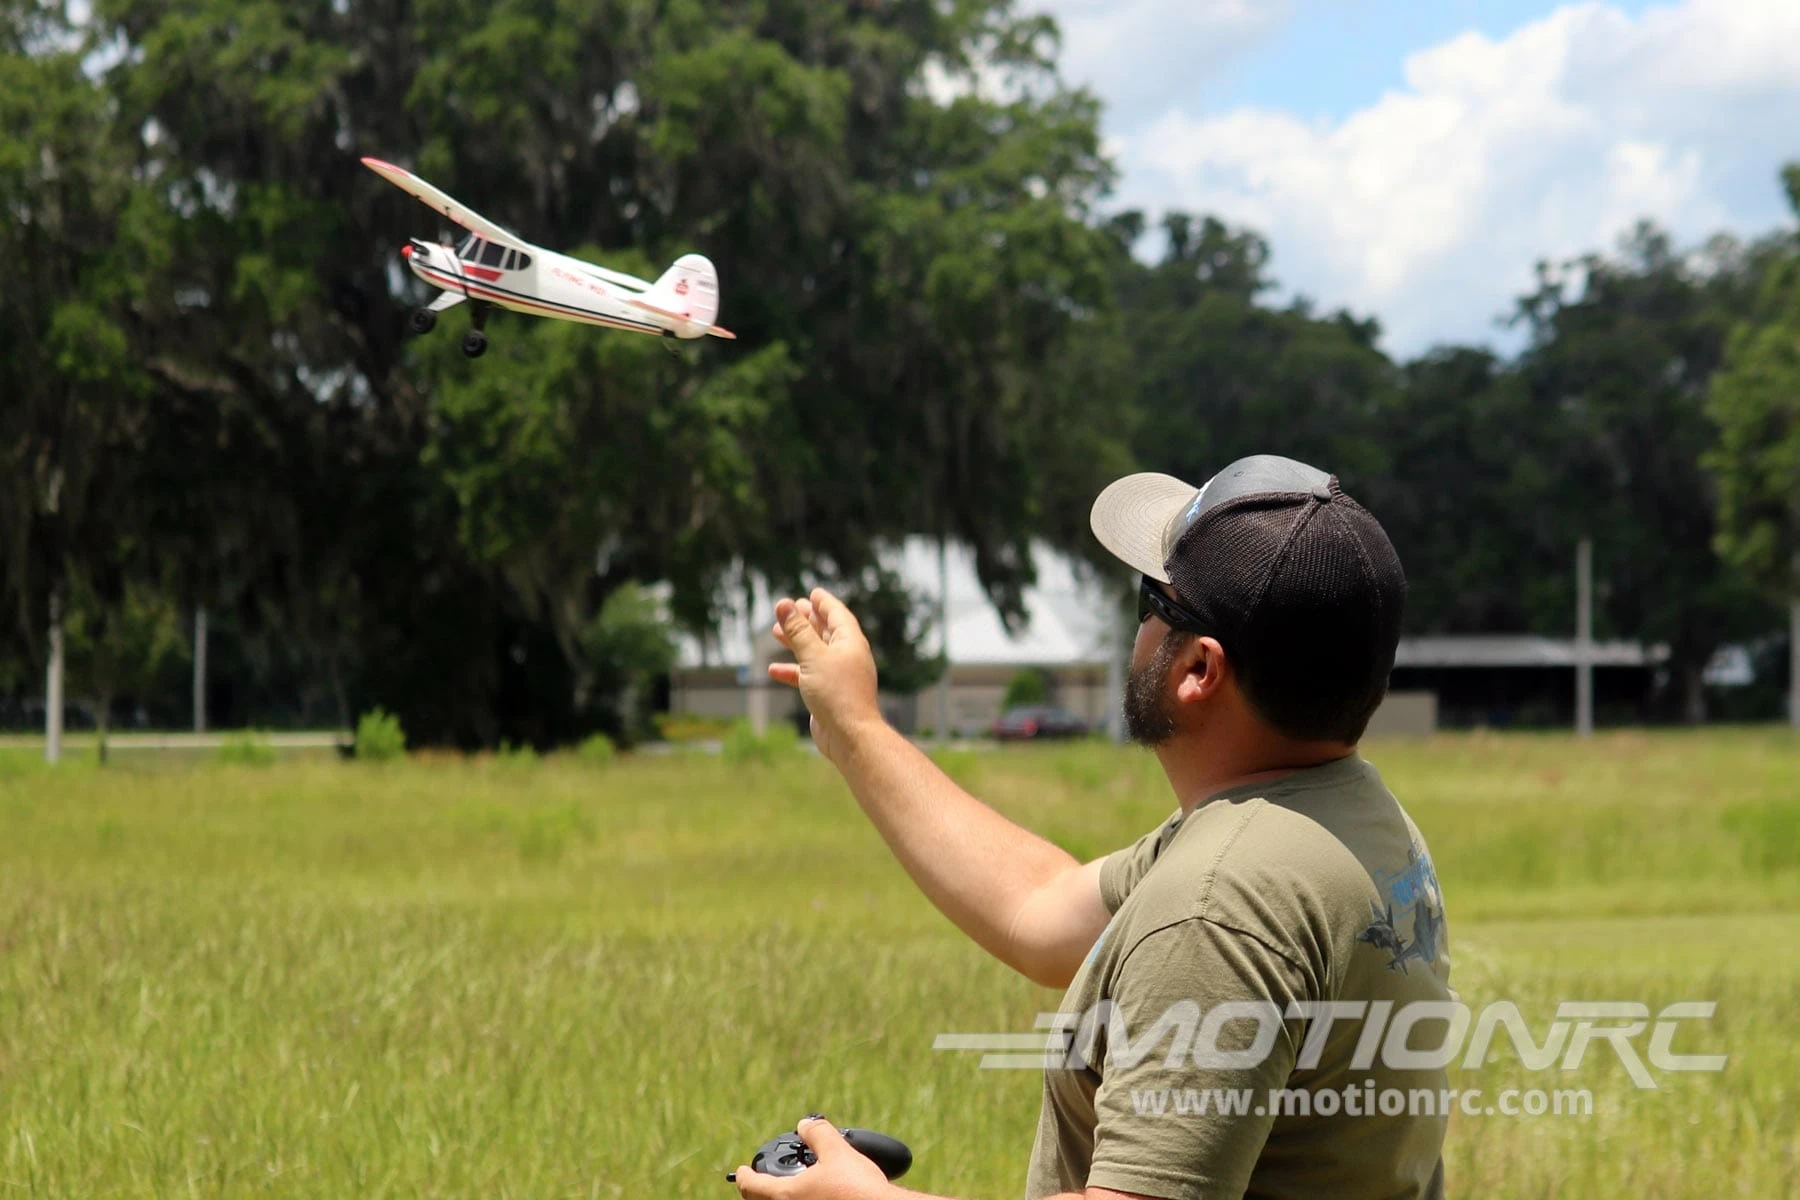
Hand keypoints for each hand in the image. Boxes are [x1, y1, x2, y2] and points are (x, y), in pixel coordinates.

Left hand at [732, 1117, 897, 1199]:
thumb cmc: (857, 1189)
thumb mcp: (838, 1152)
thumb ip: (818, 1134)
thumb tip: (805, 1124)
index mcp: (785, 1195)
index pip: (751, 1186)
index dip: (743, 1175)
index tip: (741, 1170)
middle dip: (759, 1190)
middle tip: (761, 1179)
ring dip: (780, 1196)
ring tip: (790, 1185)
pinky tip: (815, 1194)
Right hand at [768, 588, 882, 761]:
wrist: (849, 736)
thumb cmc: (837, 693)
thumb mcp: (813, 656)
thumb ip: (798, 631)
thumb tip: (784, 604)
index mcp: (850, 642)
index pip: (837, 614)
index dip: (824, 603)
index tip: (813, 593)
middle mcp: (847, 656)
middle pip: (825, 631)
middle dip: (807, 620)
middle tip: (791, 608)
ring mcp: (838, 676)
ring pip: (815, 653)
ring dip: (796, 642)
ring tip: (776, 632)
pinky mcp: (828, 694)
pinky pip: (808, 675)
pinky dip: (792, 671)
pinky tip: (773, 670)